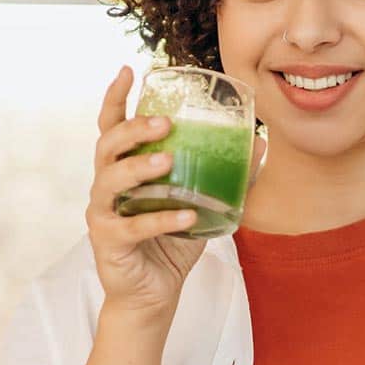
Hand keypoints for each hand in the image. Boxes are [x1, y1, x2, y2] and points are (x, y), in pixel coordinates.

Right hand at [84, 65, 264, 315]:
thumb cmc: (172, 242)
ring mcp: (103, 214)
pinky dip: (160, 220)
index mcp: (124, 168)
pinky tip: (185, 215)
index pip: (111, 126)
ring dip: (139, 168)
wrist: (153, 294)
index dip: (116, 97)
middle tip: (164, 123)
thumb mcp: (203, 203)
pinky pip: (133, 227)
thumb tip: (261, 144)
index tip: (130, 70)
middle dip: (132, 129)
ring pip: (110, 181)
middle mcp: (106, 185)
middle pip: (107, 146)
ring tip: (168, 161)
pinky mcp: (109, 243)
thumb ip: (226, 174)